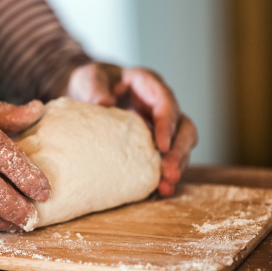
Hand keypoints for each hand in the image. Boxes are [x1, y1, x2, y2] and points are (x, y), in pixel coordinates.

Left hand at [66, 63, 197, 196]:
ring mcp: (160, 124)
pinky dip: (161, 174)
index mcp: (148, 84)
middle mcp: (160, 105)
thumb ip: (94, 87)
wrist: (88, 92)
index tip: (161, 146)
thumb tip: (102, 102)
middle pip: (183, 127)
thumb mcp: (89, 78)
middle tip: (169, 173)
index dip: (167, 124)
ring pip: (180, 146)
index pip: (165, 102)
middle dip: (179, 151)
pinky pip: (165, 158)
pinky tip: (156, 192)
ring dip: (176, 167)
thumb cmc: (92, 82)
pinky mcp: (154, 142)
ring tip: (165, 188)